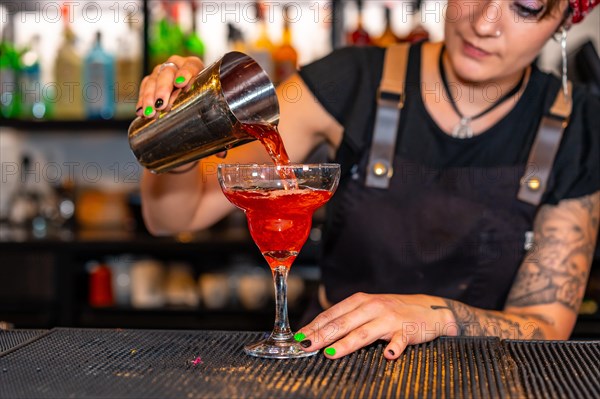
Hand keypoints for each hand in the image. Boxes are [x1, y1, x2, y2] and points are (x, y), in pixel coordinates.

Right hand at [136, 55, 204, 117]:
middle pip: (167, 73)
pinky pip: (144, 87)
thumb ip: (202, 95)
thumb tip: (193, 106)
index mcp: (193, 65)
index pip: (190, 66)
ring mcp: (162, 71)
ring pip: (153, 80)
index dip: (185, 74)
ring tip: (150, 112)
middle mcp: (176, 64)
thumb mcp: (205, 92)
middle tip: (161, 104)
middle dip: (162, 89)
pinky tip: (141, 111)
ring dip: (149, 97)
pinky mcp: (152, 80)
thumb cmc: (201, 92)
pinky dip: (142, 100)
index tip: (180, 84)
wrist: (194, 91)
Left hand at [295, 293, 455, 358]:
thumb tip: (319, 334)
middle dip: (322, 335)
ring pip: (364, 332)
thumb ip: (347, 319)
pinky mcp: (407, 330)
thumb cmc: (392, 311)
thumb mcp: (368, 309)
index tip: (298, 338)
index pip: (331, 315)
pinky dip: (394, 347)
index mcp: (360, 301)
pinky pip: (399, 340)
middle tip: (307, 347)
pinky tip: (388, 355)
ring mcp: (389, 318)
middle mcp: (372, 307)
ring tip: (331, 353)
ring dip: (347, 343)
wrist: (429, 308)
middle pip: (343, 323)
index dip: (313, 327)